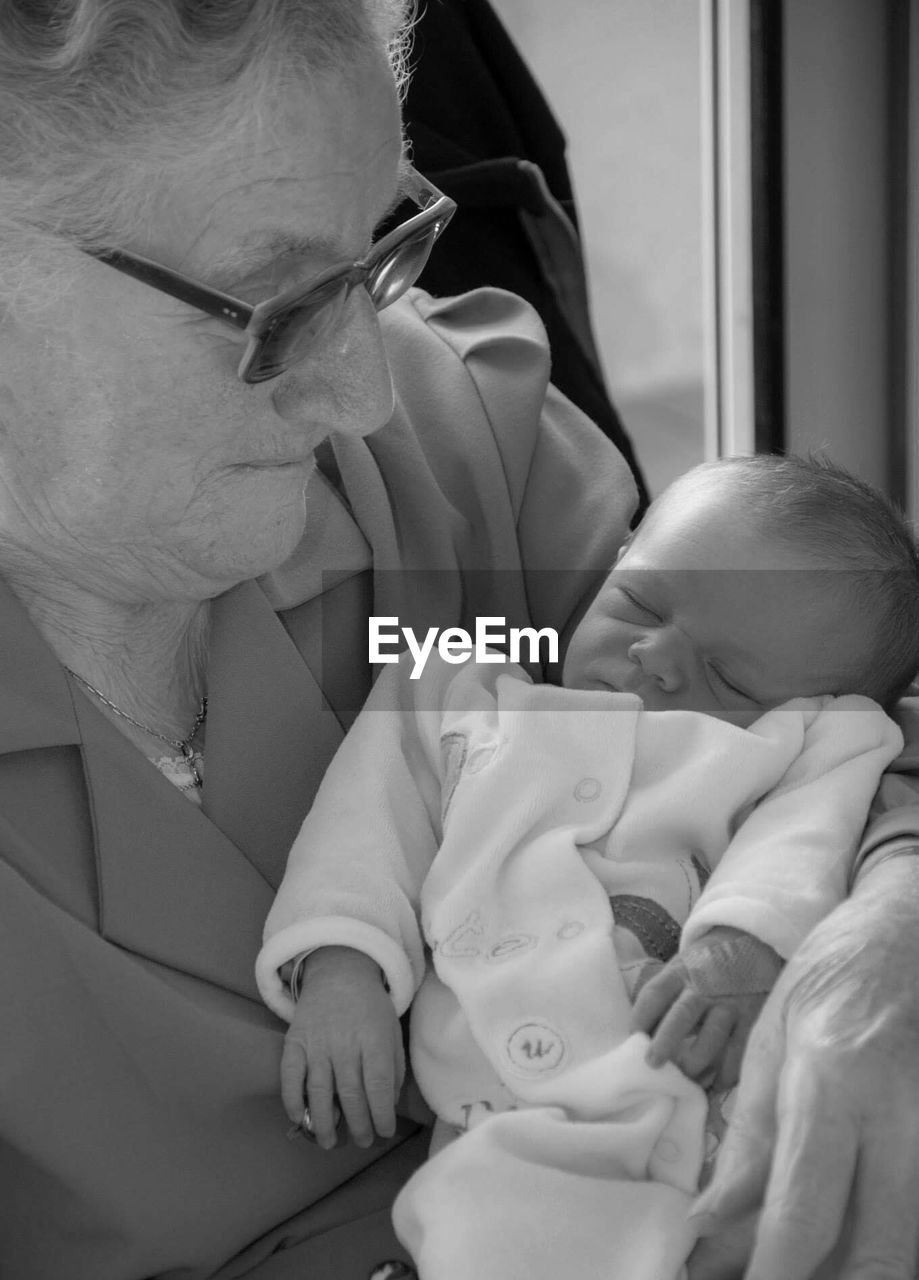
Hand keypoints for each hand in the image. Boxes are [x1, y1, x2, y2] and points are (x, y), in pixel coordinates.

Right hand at [281, 946, 404, 1149]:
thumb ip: (392, 1068)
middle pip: (350, 1094)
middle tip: (362, 1141)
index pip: (377, 1086)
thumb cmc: (370, 1007)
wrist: (339, 972)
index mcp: (374, 1039)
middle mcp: (345, 1043)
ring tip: (330, 1142)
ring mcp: (316, 1043)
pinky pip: (290, 1076)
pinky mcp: (294, 1042)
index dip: (381, 1115)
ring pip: (319, 1091)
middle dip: (358, 1125)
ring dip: (325, 1123)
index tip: (384, 1132)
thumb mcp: (392, 1031)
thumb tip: (386, 1106)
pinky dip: (292, 1100)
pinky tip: (300, 1119)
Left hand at [631, 927, 782, 1088]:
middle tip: (652, 1063)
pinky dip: (727, 1071)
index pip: (655, 993)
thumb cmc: (706, 964)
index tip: (632, 1038)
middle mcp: (704, 986)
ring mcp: (730, 1002)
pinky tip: (715, 1084)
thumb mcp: (682, 966)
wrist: (751, 941)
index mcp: (680, 972)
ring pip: (713, 1036)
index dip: (640, 1017)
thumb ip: (665, 992)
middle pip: (682, 1015)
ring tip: (685, 1079)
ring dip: (697, 1062)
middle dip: (666, 1042)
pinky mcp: (752, 1017)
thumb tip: (642, 1032)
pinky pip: (739, 1049)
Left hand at [689, 857, 918, 1279]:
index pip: (803, 1213)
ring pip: (903, 1246)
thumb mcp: (770, 1047)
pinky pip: (916, 1217)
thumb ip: (747, 1145)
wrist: (907, 936)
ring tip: (804, 1257)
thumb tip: (708, 1226)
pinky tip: (845, 1240)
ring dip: (854, 1265)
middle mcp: (895, 1119)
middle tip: (777, 1279)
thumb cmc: (830, 981)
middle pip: (876, 1257)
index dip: (773, 1276)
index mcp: (830, 1084)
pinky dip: (882, 1240)